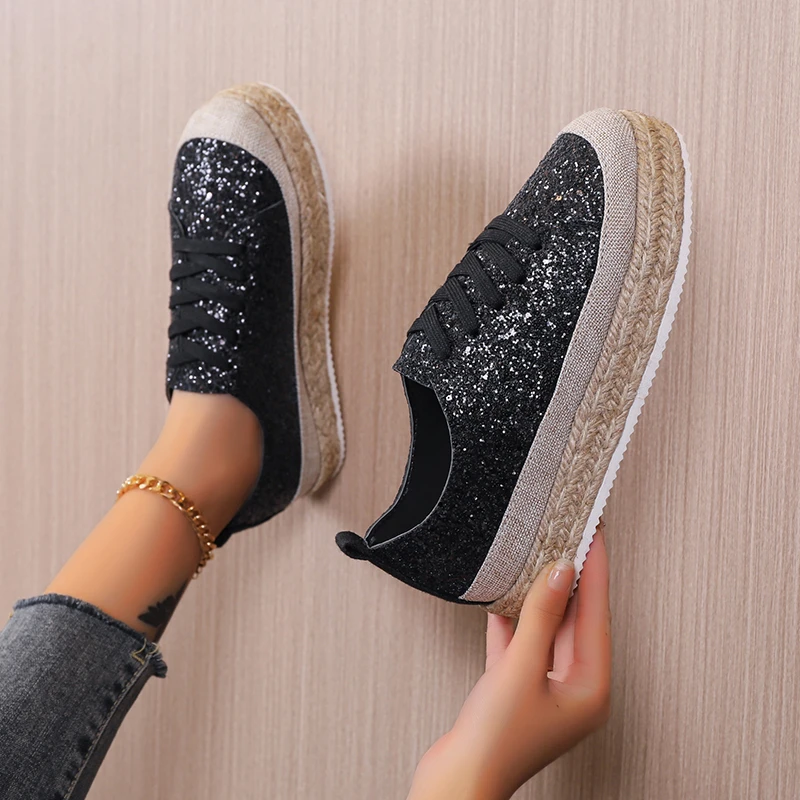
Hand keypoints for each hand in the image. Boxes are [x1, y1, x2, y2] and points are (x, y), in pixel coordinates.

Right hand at [408, 524, 610, 799]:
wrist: (457, 781)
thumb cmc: (495, 742)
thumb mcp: (520, 669)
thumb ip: (542, 617)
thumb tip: (562, 571)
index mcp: (590, 689)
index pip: (596, 614)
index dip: (595, 569)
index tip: (595, 533)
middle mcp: (573, 688)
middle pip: (575, 619)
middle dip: (570, 577)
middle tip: (569, 534)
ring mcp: (544, 689)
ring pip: (547, 629)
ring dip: (541, 595)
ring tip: (540, 554)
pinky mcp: (516, 690)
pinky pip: (521, 644)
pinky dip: (514, 620)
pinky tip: (506, 596)